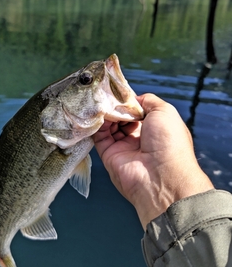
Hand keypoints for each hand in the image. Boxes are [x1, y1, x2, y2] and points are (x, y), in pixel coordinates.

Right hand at [93, 93, 213, 228]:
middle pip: (121, 117)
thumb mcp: (165, 112)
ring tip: (103, 104)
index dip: (128, 100)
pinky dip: (97, 124)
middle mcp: (139, 138)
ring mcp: (123, 147)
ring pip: (109, 125)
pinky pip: (99, 136)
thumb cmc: (169, 141)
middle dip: (115, 105)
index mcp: (154, 128)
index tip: (118, 90)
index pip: (137, 110)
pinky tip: (99, 114)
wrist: (161, 176)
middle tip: (108, 95)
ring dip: (106, 113)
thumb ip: (148, 100)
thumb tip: (132, 98)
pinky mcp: (109, 155)